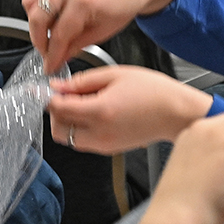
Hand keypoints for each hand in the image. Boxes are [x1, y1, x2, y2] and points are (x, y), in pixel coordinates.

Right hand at [22, 0, 177, 73]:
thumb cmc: (123, 2)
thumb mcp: (102, 31)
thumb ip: (76, 46)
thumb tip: (58, 58)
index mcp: (84, 0)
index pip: (58, 35)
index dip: (52, 55)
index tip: (50, 65)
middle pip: (38, 18)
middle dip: (39, 41)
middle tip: (46, 51)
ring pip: (29, 2)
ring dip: (34, 20)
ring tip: (48, 30)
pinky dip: (34, 1)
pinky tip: (47, 11)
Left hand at [48, 65, 213, 153]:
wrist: (177, 113)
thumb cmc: (154, 92)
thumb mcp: (115, 74)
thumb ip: (82, 81)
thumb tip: (58, 86)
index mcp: (100, 111)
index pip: (58, 108)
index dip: (48, 97)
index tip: (47, 89)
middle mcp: (99, 132)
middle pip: (58, 129)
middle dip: (55, 113)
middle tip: (64, 97)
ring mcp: (104, 144)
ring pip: (68, 139)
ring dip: (67, 123)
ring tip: (82, 105)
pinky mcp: (110, 149)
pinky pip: (83, 143)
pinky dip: (80, 129)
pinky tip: (93, 114)